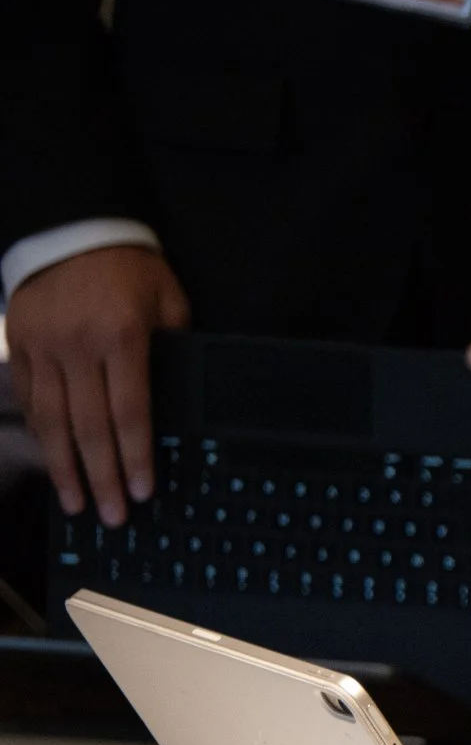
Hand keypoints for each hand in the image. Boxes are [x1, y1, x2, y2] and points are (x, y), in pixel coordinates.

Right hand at [5, 245, 189, 525]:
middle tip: (114, 517)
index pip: (130, 412)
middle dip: (103, 477)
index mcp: (121, 336)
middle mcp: (77, 346)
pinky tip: (54, 463)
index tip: (144, 491)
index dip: (136, 457)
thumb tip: (177, 402)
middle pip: (89, 427)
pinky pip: (31, 400)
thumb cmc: (132, 267)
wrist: (70, 227)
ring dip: (65, 468)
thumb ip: (172, 350)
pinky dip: (43, 435)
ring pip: (52, 421)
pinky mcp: (20, 345)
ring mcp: (42, 348)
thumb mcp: (169, 301)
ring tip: (78, 504)